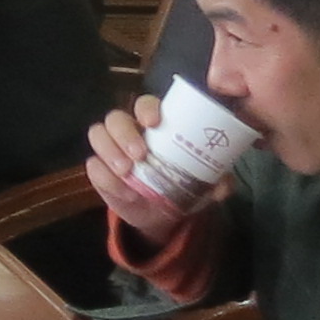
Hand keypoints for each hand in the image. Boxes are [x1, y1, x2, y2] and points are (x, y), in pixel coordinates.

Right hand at [85, 98, 208, 242]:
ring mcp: (110, 150)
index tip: (154, 123)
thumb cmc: (180, 185)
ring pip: (97, 134)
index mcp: (154, 126)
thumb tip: (226, 185)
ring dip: (110, 151)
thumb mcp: (202, 183)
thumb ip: (217, 181)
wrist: (160, 215)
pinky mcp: (99, 171)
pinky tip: (124, 192)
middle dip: (124, 133)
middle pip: (115, 117)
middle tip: (140, 154)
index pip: (144, 104)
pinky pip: (93, 166)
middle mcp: (128, 131)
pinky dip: (106, 178)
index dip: (146, 109)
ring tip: (126, 172)